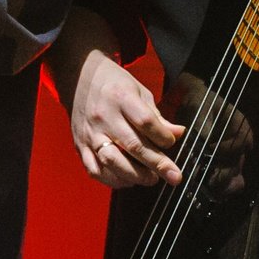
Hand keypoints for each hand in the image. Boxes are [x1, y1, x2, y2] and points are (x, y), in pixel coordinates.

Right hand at [67, 49, 185, 187]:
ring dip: (134, 175)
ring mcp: (90, 133)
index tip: (172, 143)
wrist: (80, 78)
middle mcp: (104, 117)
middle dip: (157, 164)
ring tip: (151, 179)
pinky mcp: (80, 145)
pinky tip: (127, 180)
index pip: (145, 122)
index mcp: (121, 98)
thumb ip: (157, 116)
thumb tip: (178, 134)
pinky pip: (94, 169)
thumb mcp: (139, 91)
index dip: (163, 137)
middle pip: (133, 145)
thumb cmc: (115, 84)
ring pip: (111, 161)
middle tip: (173, 176)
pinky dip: (112, 180)